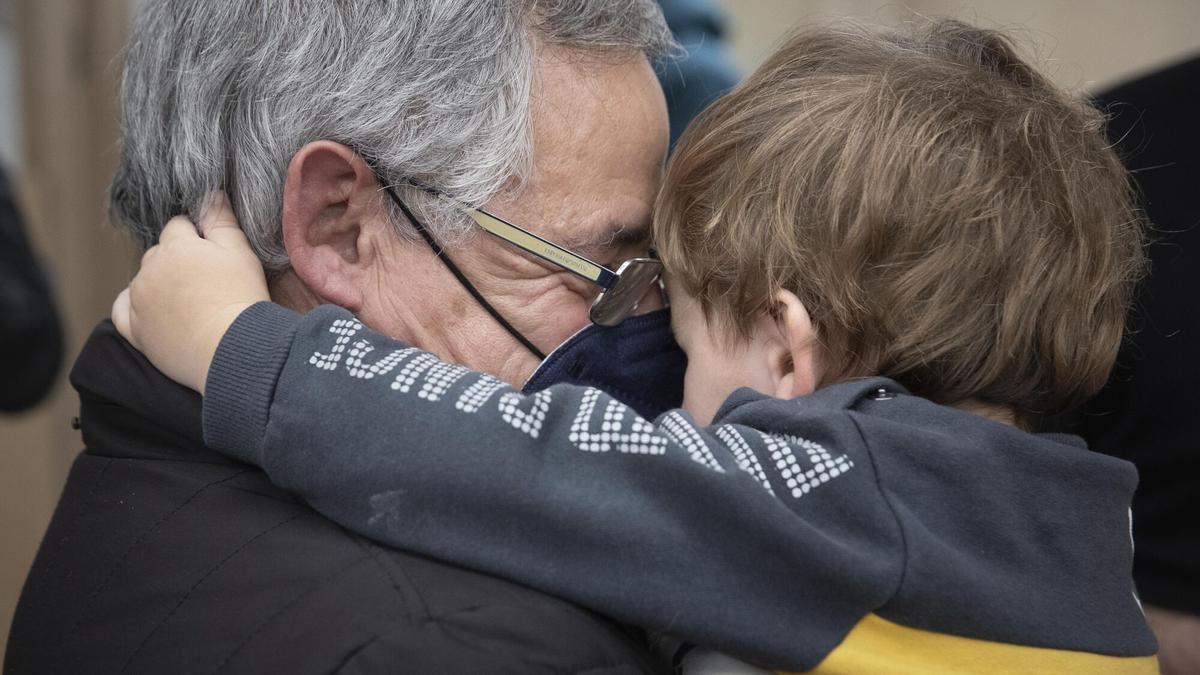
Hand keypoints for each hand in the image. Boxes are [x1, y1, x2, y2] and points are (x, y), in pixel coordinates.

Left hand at [112, 192, 268, 393]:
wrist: (233, 348)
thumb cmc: (241, 298)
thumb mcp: (240, 252)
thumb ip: (221, 219)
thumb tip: (210, 193)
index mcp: (175, 246)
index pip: (179, 226)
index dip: (198, 237)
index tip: (215, 254)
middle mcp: (150, 269)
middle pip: (159, 253)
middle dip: (176, 260)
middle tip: (206, 280)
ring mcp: (139, 300)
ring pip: (143, 280)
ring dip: (159, 283)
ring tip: (189, 300)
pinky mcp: (135, 330)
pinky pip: (122, 311)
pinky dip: (133, 306)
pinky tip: (151, 310)